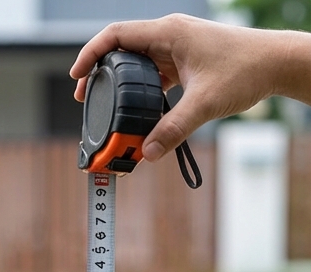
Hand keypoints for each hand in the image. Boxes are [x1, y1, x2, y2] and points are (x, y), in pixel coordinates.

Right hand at [70, 14, 287, 161]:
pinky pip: (152, 70)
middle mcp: (169, 35)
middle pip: (120, 48)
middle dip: (98, 72)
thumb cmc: (247, 70)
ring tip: (104, 103)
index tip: (76, 76)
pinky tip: (136, 107)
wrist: (278, 63)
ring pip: (136, 61)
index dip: (90, 54)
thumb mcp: (205, 103)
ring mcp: (177, 47)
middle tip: (84, 97)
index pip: (115, 36)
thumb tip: (146, 153)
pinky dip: (139, 87)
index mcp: (168, 33)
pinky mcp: (185, 59)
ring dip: (118, 81)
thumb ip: (173, 129)